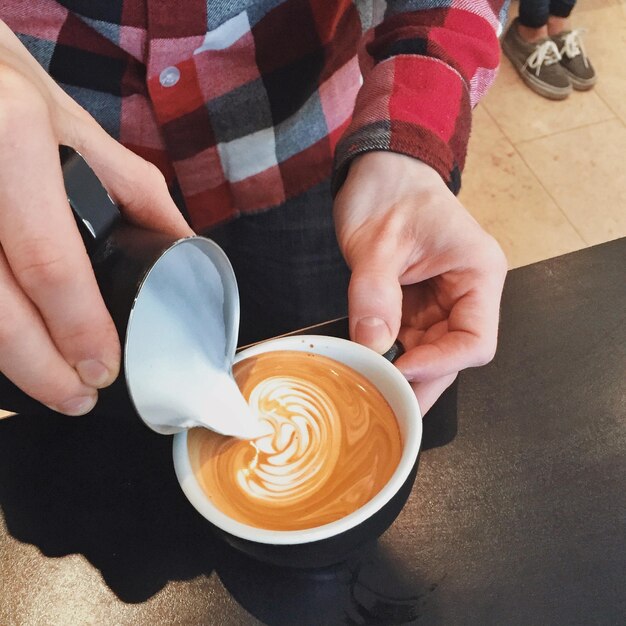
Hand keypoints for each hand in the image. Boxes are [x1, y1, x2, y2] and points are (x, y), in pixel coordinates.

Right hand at [0, 22, 193, 414]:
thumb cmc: (11, 89)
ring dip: (6, 360)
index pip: (49, 259)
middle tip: (75, 396)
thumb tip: (185, 250)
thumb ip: (135, 192)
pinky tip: (10, 346)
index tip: (102, 369)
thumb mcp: (80, 126)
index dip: (77, 327)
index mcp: (14, 135)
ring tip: (44, 385)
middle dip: (37, 367)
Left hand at [334, 152, 506, 414]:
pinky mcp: (414, 306)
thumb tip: (372, 346)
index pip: (475, 340)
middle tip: (387, 406)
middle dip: (420, 381)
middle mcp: (466, 294)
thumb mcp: (379, 242)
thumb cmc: (390, 191)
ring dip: (401, 375)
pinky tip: (367, 371)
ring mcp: (440, 303)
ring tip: (374, 394)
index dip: (440, 364)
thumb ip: (375, 294)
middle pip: (452, 355)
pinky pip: (406, 342)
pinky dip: (388, 358)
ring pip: (428, 355)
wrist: (378, 172)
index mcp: (478, 274)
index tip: (400, 372)